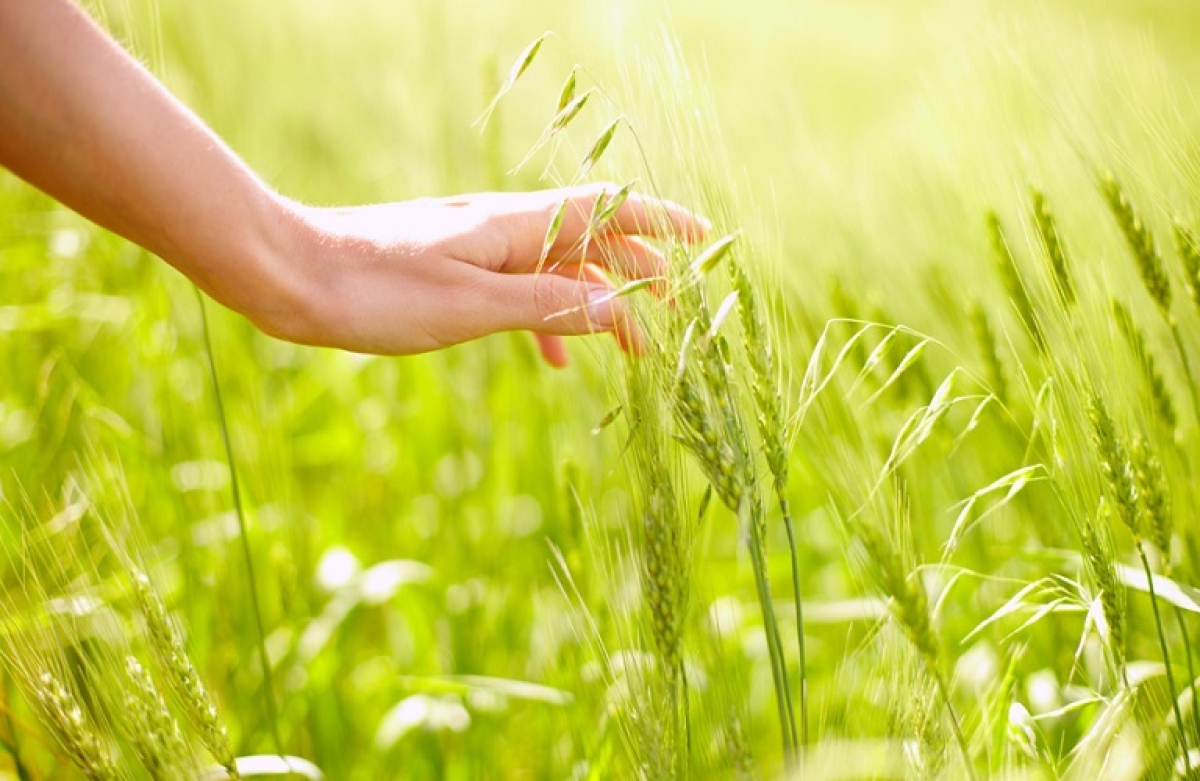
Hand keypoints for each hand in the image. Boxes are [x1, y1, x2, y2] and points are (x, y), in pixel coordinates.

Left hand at [268, 184, 708, 365]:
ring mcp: (477, 248)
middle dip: (639, 273)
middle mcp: (503, 228)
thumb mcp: (472, 305)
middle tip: (675, 314)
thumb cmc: (376, 290)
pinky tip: (551, 356)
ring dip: (597, 299)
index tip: (705, 241)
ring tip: (626, 344)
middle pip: (591, 239)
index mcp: (516, 225)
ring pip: (557, 267)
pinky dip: (546, 317)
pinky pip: (518, 289)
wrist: (292, 275)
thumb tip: (621, 308)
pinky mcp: (452, 270)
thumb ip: (550, 304)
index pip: (608, 210)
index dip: (660, 224)